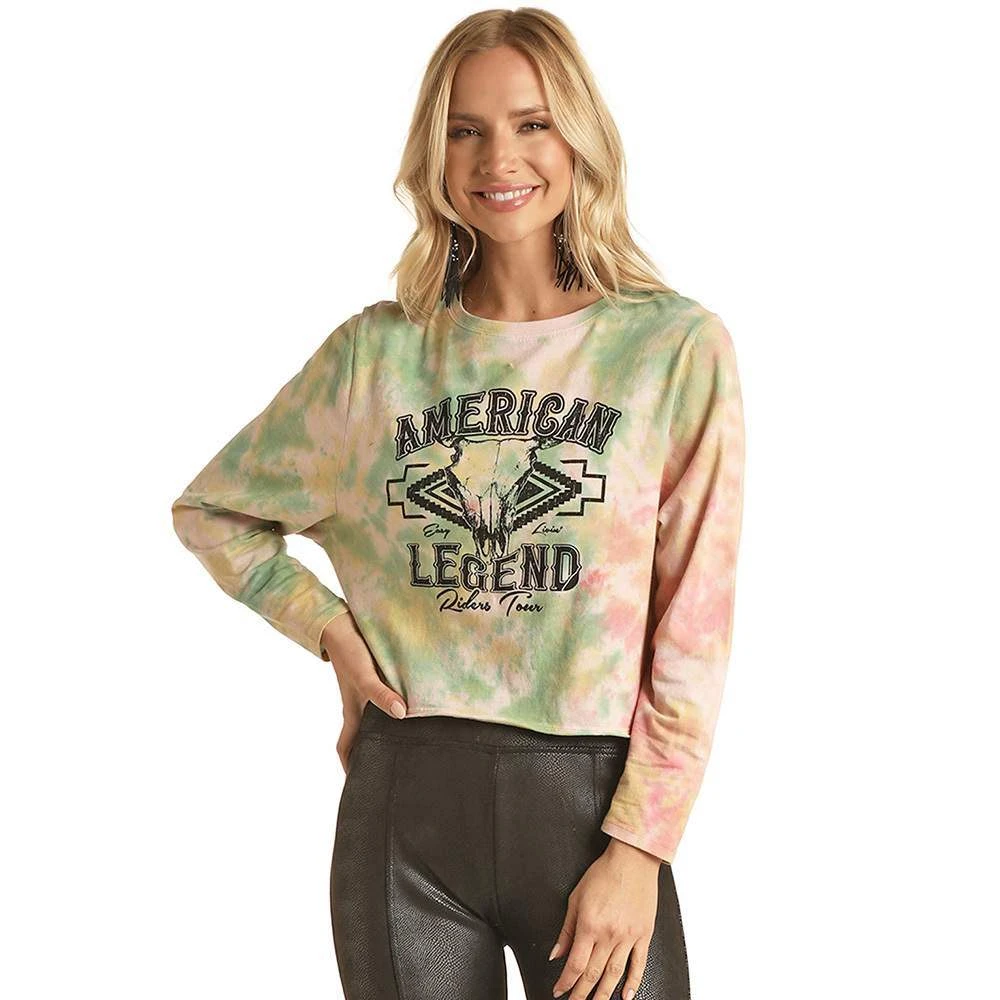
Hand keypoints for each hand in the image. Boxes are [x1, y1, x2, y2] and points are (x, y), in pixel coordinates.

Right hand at [320, 612, 407, 773]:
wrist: (341, 622)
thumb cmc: (349, 652)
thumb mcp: (365, 676)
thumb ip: (382, 695)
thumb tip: (402, 715)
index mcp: (353, 714)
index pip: (347, 749)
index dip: (352, 769)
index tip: (363, 787)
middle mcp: (360, 707)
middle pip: (367, 737)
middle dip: (378, 753)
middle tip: (400, 765)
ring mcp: (367, 693)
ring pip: (378, 719)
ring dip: (392, 728)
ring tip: (414, 738)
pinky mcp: (376, 678)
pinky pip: (388, 698)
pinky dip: (399, 704)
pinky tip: (418, 702)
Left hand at [548, 838, 660, 999]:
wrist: (632, 859)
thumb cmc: (603, 874)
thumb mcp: (576, 898)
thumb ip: (566, 930)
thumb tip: (556, 955)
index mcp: (589, 925)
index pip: (575, 964)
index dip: (566, 982)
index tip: (559, 991)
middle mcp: (609, 934)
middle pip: (593, 974)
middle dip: (582, 994)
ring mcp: (628, 936)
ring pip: (614, 974)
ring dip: (604, 994)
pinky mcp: (644, 934)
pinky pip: (639, 964)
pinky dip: (633, 982)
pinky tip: (627, 995)